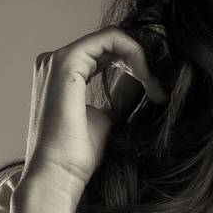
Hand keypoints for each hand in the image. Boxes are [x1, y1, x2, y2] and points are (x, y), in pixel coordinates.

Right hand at [21, 25, 170, 200]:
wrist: (59, 175)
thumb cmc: (78, 156)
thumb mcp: (109, 119)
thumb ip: (122, 94)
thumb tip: (143, 79)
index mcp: (62, 74)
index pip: (105, 53)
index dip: (135, 64)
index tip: (155, 91)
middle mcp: (54, 61)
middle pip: (110, 43)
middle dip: (141, 61)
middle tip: (159, 90)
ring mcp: (57, 59)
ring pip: (112, 38)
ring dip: (140, 58)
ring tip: (154, 87)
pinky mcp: (66, 62)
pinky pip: (110, 39)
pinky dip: (134, 54)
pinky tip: (146, 79)